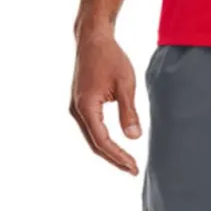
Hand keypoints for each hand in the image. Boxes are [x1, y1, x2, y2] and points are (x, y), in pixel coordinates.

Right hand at [70, 32, 142, 173]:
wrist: (93, 39)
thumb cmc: (110, 57)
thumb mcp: (125, 84)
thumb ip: (129, 111)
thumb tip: (134, 138)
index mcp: (86, 107)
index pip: (103, 141)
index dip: (118, 156)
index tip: (134, 167)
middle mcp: (77, 110)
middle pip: (94, 144)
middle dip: (113, 159)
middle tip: (133, 170)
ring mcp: (76, 107)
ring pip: (91, 137)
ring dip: (108, 150)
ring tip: (126, 162)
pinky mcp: (80, 103)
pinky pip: (90, 128)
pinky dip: (102, 139)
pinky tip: (115, 145)